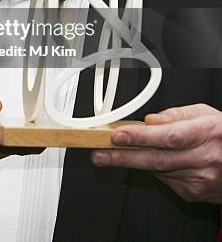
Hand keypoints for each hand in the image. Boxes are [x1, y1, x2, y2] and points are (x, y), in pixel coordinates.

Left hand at [91, 103, 221, 203]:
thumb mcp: (204, 113)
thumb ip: (176, 114)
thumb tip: (150, 120)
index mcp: (206, 132)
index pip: (168, 136)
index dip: (140, 137)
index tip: (117, 136)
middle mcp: (204, 158)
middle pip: (157, 160)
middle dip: (123, 157)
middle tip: (99, 154)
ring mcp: (201, 179)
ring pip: (159, 172)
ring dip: (133, 163)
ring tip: (112, 155)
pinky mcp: (196, 193)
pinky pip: (167, 181)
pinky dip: (156, 170)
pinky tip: (152, 161)